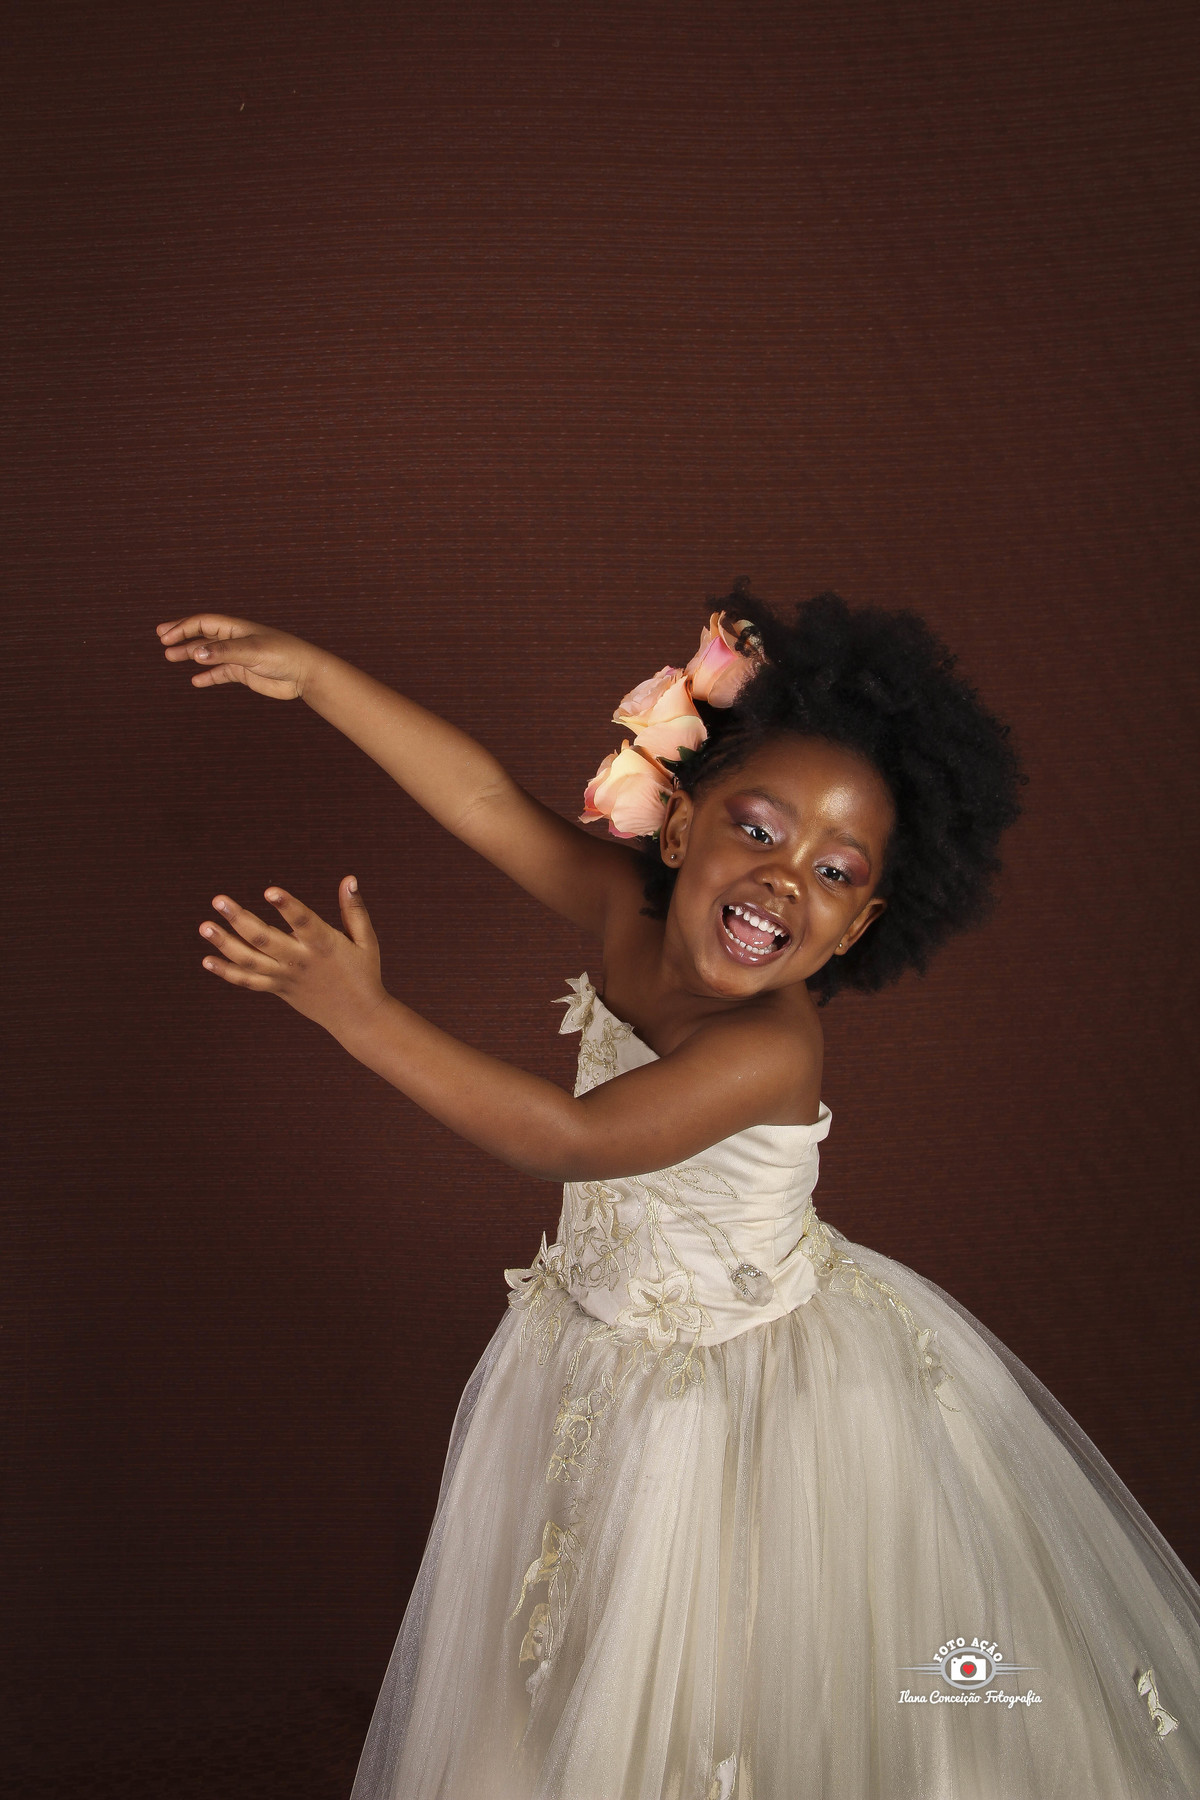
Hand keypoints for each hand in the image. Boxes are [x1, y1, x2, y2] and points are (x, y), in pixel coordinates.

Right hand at [156, 613, 319, 699]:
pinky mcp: (245, 673)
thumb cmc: (282, 655)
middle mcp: (235, 639)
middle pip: (202, 635)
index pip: (203, 622)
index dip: (182, 627)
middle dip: (182, 636)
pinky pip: (221, 673)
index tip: (165, 637)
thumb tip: (195, 654)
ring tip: (170, 658)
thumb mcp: (251, 651)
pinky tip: (196, 681)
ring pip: (209, 654)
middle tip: (162, 640)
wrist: (304, 674)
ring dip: (190, 655)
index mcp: (236, 628)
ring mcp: (239, 656)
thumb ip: (223, 652)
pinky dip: (208, 676)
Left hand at [198, 878, 388, 1038]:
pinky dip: (227, 972)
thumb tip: (349, 879)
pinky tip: (207, 960)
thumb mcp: (366, 941)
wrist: (358, 1018)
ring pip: (250, 961)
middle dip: (239, 919)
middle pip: (265, 940)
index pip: (304, 922)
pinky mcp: (278, 989)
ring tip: (204, 926)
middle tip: (218, 900)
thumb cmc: (364, 973)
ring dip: (225, 944)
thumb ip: (354, 910)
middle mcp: (301, 961)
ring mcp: (286, 977)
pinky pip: (248, 981)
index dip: (287, 906)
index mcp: (324, 945)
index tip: (270, 891)